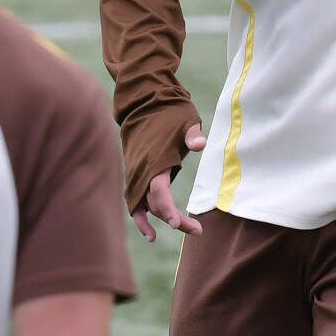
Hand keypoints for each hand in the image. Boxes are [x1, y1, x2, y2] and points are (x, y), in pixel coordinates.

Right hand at [132, 122, 207, 240]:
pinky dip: (140, 217)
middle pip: (154, 204)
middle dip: (174, 219)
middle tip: (198, 230)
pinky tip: (149, 232)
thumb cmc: (169, 113)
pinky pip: (135, 201)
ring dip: (158, 221)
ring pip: (145, 205)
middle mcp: (142, 171)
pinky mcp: (136, 174)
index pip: (158, 190)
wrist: (145, 103)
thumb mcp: (186, 120)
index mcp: (154, 161)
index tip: (176, 222)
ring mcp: (136, 174)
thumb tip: (200, 144)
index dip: (166, 207)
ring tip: (178, 233)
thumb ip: (192, 134)